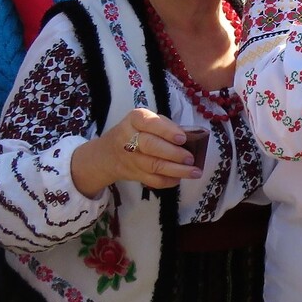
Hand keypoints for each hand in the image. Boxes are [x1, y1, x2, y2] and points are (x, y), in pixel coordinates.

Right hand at [70, 108, 197, 198]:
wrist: (107, 153)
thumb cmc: (137, 132)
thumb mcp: (147, 121)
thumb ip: (166, 126)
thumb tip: (193, 136)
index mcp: (135, 119)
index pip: (150, 123)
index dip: (167, 131)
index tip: (183, 138)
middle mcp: (129, 137)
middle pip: (151, 146)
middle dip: (173, 153)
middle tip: (191, 158)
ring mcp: (130, 158)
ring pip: (154, 166)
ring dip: (176, 170)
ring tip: (194, 172)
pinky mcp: (133, 174)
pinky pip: (152, 180)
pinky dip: (168, 181)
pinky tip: (180, 179)